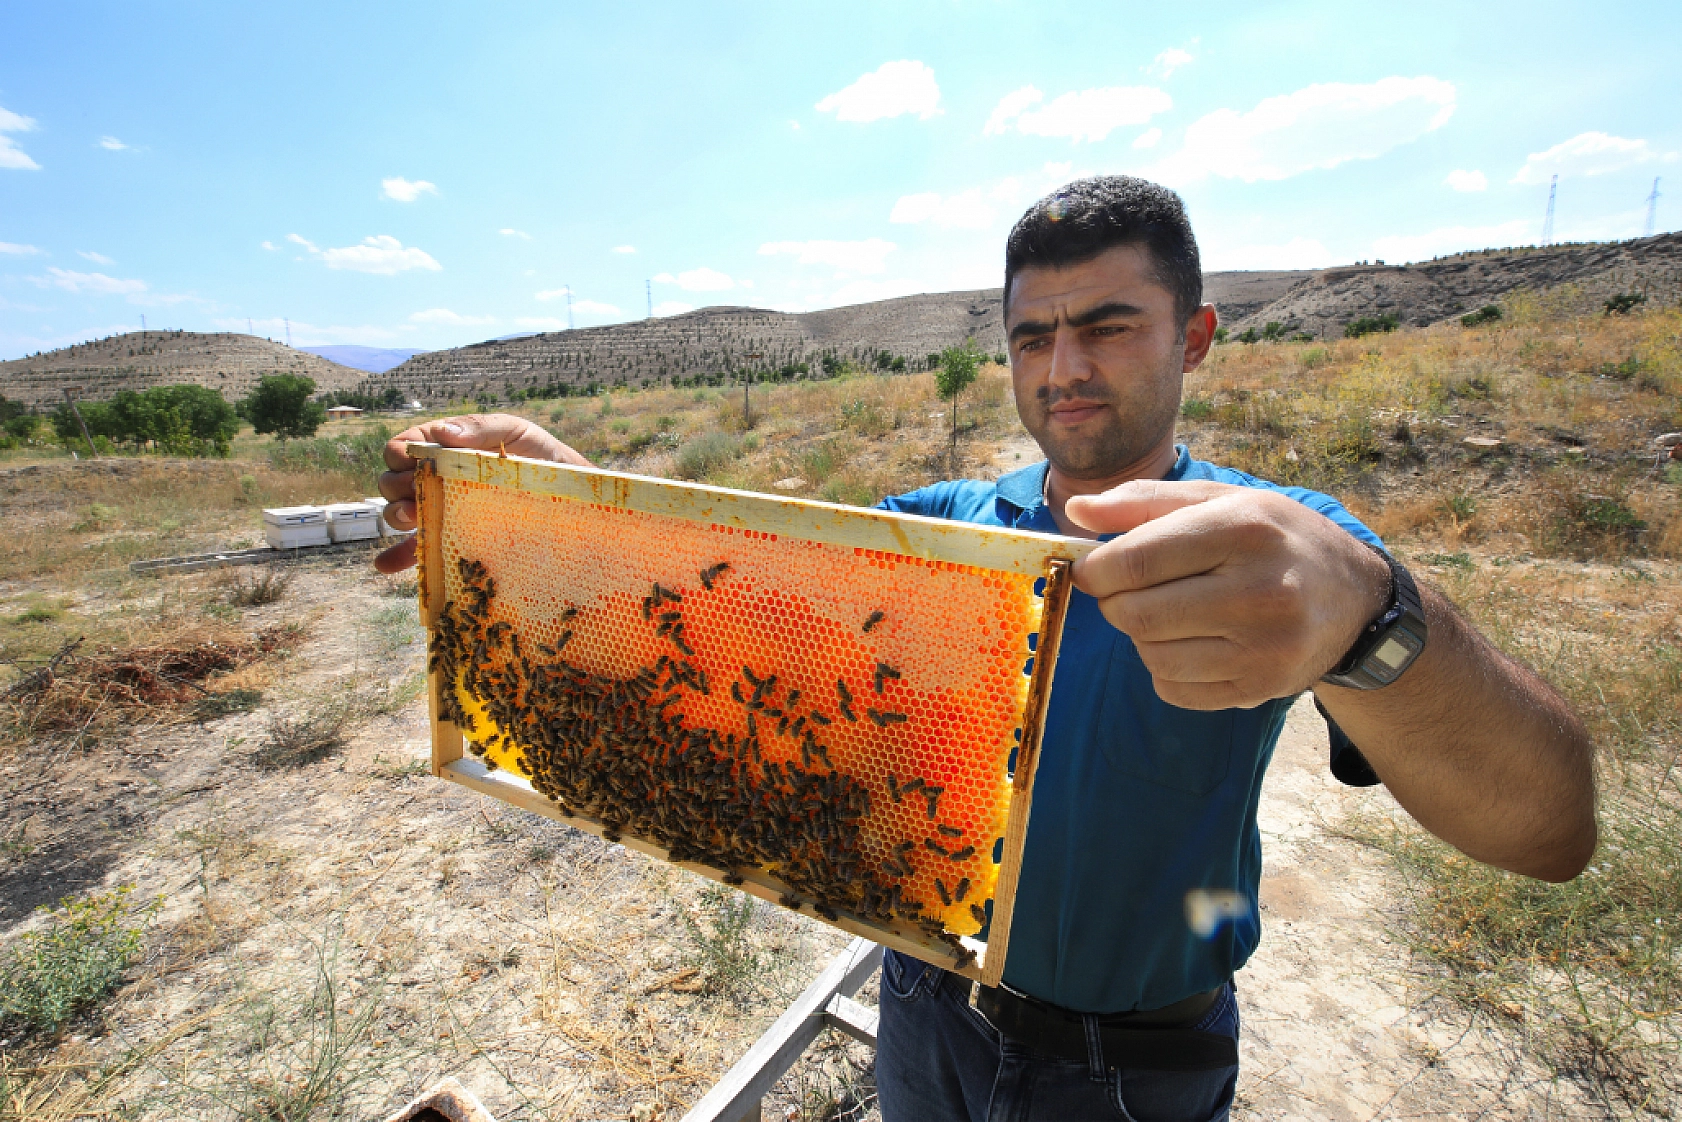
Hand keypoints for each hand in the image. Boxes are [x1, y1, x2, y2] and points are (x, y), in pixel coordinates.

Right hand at [373, 413, 590, 572]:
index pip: (402, 446)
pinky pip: (414, 549)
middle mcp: (433, 479)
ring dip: (395, 515)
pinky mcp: (447, 538)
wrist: (568, 496)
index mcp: (443, 448)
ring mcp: (439, 510)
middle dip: (396, 486)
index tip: (414, 462)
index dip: (398, 454)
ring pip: (398, 512)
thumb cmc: (539, 456)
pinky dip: (396, 556)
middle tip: (416, 492)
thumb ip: (480, 428)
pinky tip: (386, 565)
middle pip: (392, 480)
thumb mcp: (513, 431)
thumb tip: (443, 434)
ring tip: (413, 519)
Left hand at [1065, 480, 1389, 709]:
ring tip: (1172, 612)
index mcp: (1245, 529)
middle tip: (1131, 590)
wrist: (1353, 598)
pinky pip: (1173, 689)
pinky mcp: (1261, 688)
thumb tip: (1076, 512)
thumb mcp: (1220, 500)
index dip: (1096, 569)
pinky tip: (1193, 642)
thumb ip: (1143, 502)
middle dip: (1116, 603)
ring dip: (1142, 635)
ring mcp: (1265, 648)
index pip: (1136, 559)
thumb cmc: (1274, 538)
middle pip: (1137, 614)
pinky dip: (1166, 667)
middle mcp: (1261, 591)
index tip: (1091, 568)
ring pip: (1151, 655)